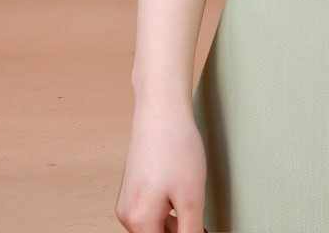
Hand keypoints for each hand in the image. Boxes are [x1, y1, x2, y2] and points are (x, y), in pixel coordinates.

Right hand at [114, 99, 206, 232]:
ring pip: (155, 224)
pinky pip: (152, 208)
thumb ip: (190, 232)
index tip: (198, 227)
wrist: (161, 108)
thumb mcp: (192, 197)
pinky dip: (169, 207)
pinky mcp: (135, 185)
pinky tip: (183, 191)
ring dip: (176, 221)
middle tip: (201, 220)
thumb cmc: (175, 146)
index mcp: (139, 221)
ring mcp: (129, 199)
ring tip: (192, 201)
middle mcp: (128, 214)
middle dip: (179, 231)